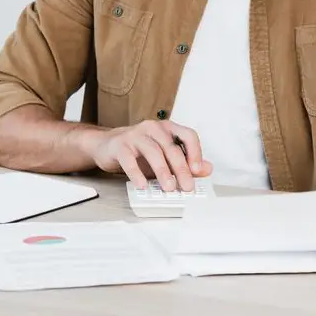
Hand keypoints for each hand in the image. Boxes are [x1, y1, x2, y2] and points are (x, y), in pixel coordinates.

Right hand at [80, 120, 212, 191]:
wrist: (108, 145)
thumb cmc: (139, 151)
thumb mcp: (164, 156)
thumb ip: (185, 162)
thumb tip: (207, 169)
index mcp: (167, 129)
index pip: (188, 135)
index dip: (195, 152)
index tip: (198, 170)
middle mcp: (153, 128)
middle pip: (171, 147)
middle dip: (181, 168)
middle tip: (186, 186)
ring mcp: (136, 135)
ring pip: (153, 151)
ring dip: (163, 171)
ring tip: (169, 188)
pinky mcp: (120, 146)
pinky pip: (130, 160)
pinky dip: (137, 174)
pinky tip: (142, 185)